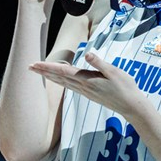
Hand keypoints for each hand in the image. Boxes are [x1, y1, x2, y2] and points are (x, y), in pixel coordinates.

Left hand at [29, 50, 147, 118]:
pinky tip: (57, 79)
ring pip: (62, 82)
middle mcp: (83, 86)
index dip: (48, 67)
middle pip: (58, 77)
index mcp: (87, 80)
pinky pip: (69, 86)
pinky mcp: (88, 94)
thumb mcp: (115, 72)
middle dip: (43, 72)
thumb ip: (100, 63)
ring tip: (38, 71)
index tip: (35, 64)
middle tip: (29, 66)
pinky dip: (60, 81)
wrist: (131, 106)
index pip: (63, 71)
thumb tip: (87, 54)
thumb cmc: (125, 87)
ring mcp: (85, 91)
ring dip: (49, 76)